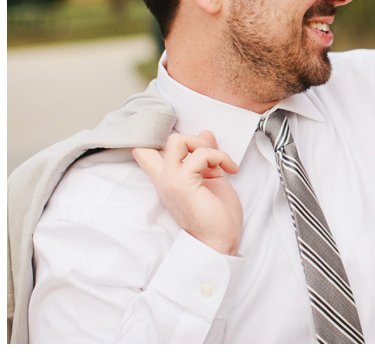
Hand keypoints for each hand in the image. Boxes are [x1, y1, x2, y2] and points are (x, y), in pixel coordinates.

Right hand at [132, 131, 242, 255]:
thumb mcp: (211, 178)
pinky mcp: (182, 184)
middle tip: (211, 155)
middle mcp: (164, 178)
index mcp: (168, 178)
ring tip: (221, 162)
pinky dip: (220, 157)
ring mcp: (171, 180)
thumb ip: (206, 156)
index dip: (157, 135)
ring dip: (206, 146)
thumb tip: (206, 133)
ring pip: (177, 140)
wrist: (219, 241)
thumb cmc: (216, 217)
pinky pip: (200, 155)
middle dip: (193, 138)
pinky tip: (230, 170)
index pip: (144, 151)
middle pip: (164, 139)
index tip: (188, 140)